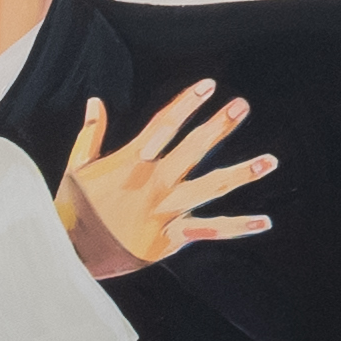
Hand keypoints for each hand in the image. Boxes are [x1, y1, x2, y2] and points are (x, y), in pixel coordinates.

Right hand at [55, 80, 280, 279]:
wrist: (71, 254)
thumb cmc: (72, 209)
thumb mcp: (75, 167)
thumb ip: (90, 134)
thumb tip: (96, 101)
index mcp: (131, 162)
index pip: (165, 124)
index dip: (187, 103)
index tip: (209, 85)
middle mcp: (154, 183)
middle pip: (193, 148)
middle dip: (219, 126)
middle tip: (241, 106)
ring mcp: (165, 210)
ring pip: (210, 188)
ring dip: (241, 173)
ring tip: (269, 161)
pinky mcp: (170, 238)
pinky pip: (210, 230)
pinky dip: (237, 227)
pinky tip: (263, 221)